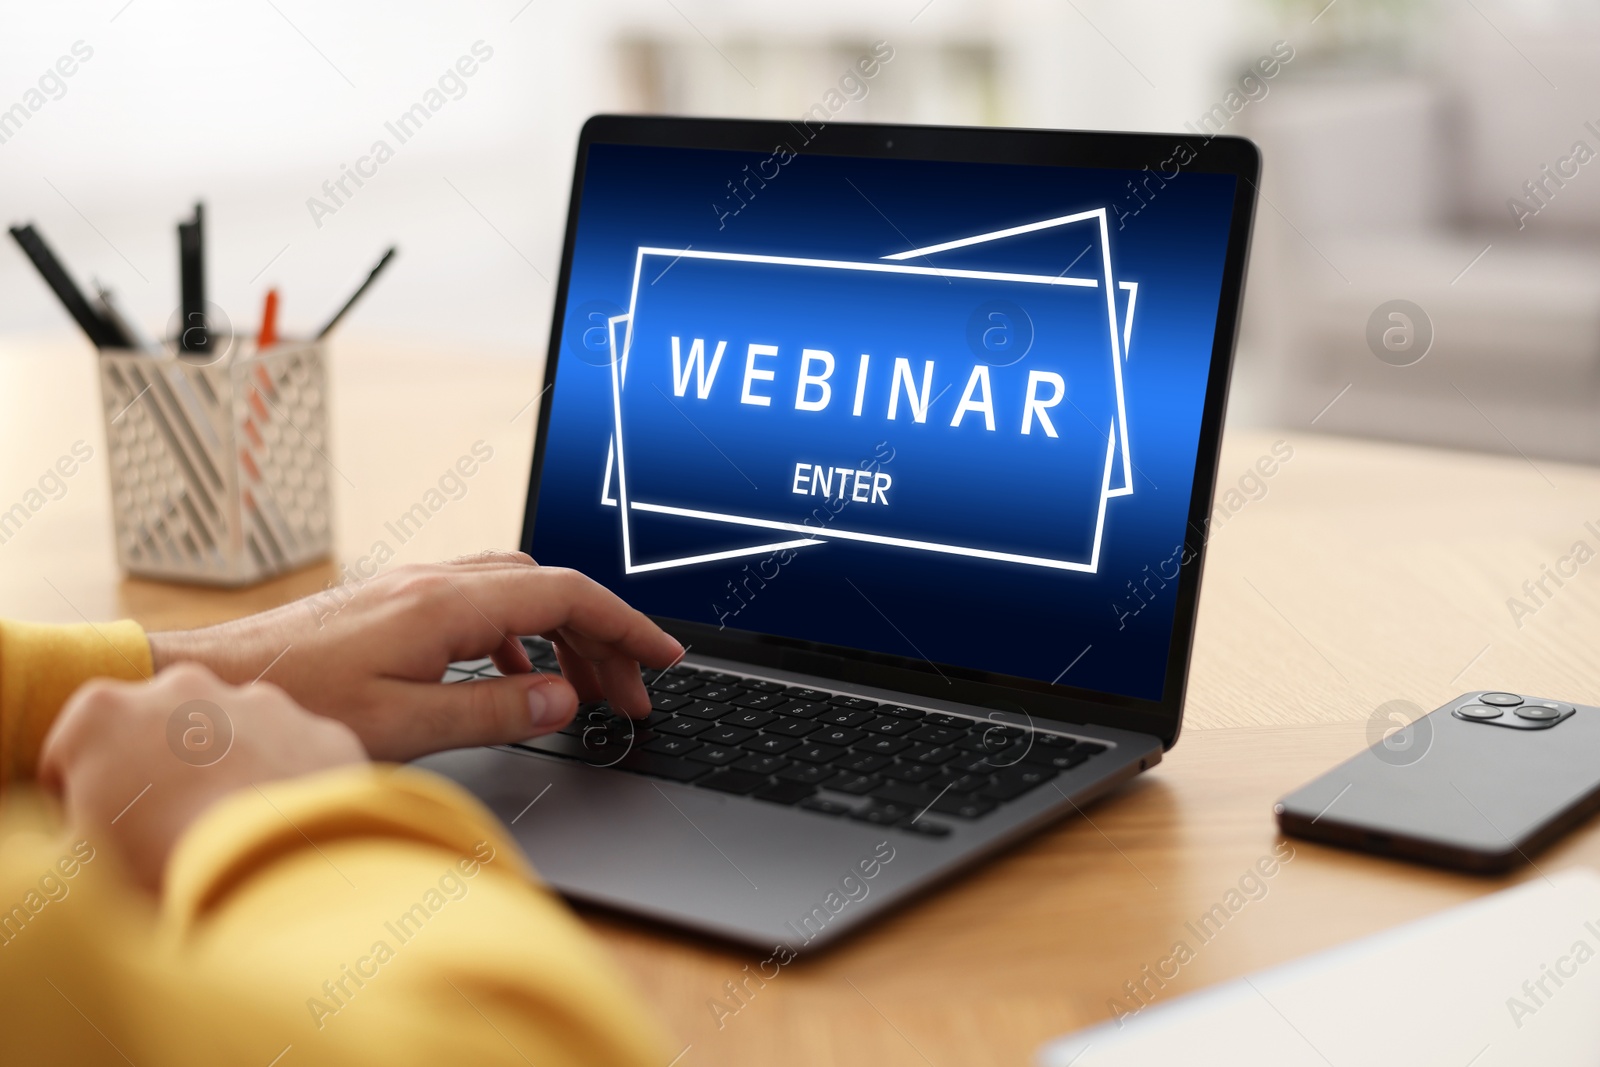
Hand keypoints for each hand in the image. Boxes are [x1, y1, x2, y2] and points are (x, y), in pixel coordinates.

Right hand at [38, 663, 365, 890]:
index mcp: (102, 713)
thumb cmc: (156, 867)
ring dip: (228, 774)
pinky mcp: (318, 730)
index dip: (78, 805)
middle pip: (156, 734)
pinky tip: (284, 833)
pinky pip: (297, 759)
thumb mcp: (74, 863)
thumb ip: (60, 838)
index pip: (71, 758)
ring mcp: (261, 702)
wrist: (273, 872)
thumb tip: (63, 842)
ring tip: (231, 837)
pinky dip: (289, 788)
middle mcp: (183, 687)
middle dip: (159, 775)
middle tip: (168, 836)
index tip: (98, 841)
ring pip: (233, 738)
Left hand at [146, 553, 683, 761]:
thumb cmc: (293, 706)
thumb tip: (561, 701)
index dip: (624, 626)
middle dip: (602, 638)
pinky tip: (517, 679)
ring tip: (584, 693)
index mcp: (446, 604)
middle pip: (549, 590)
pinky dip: (520, 636)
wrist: (212, 684)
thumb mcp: (402, 726)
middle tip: (631, 695)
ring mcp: (415, 589)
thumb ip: (492, 712)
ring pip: (518, 593)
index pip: (564, 597)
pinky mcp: (396, 605)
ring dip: (562, 637)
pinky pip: (484, 605)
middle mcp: (435, 582)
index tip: (662, 658)